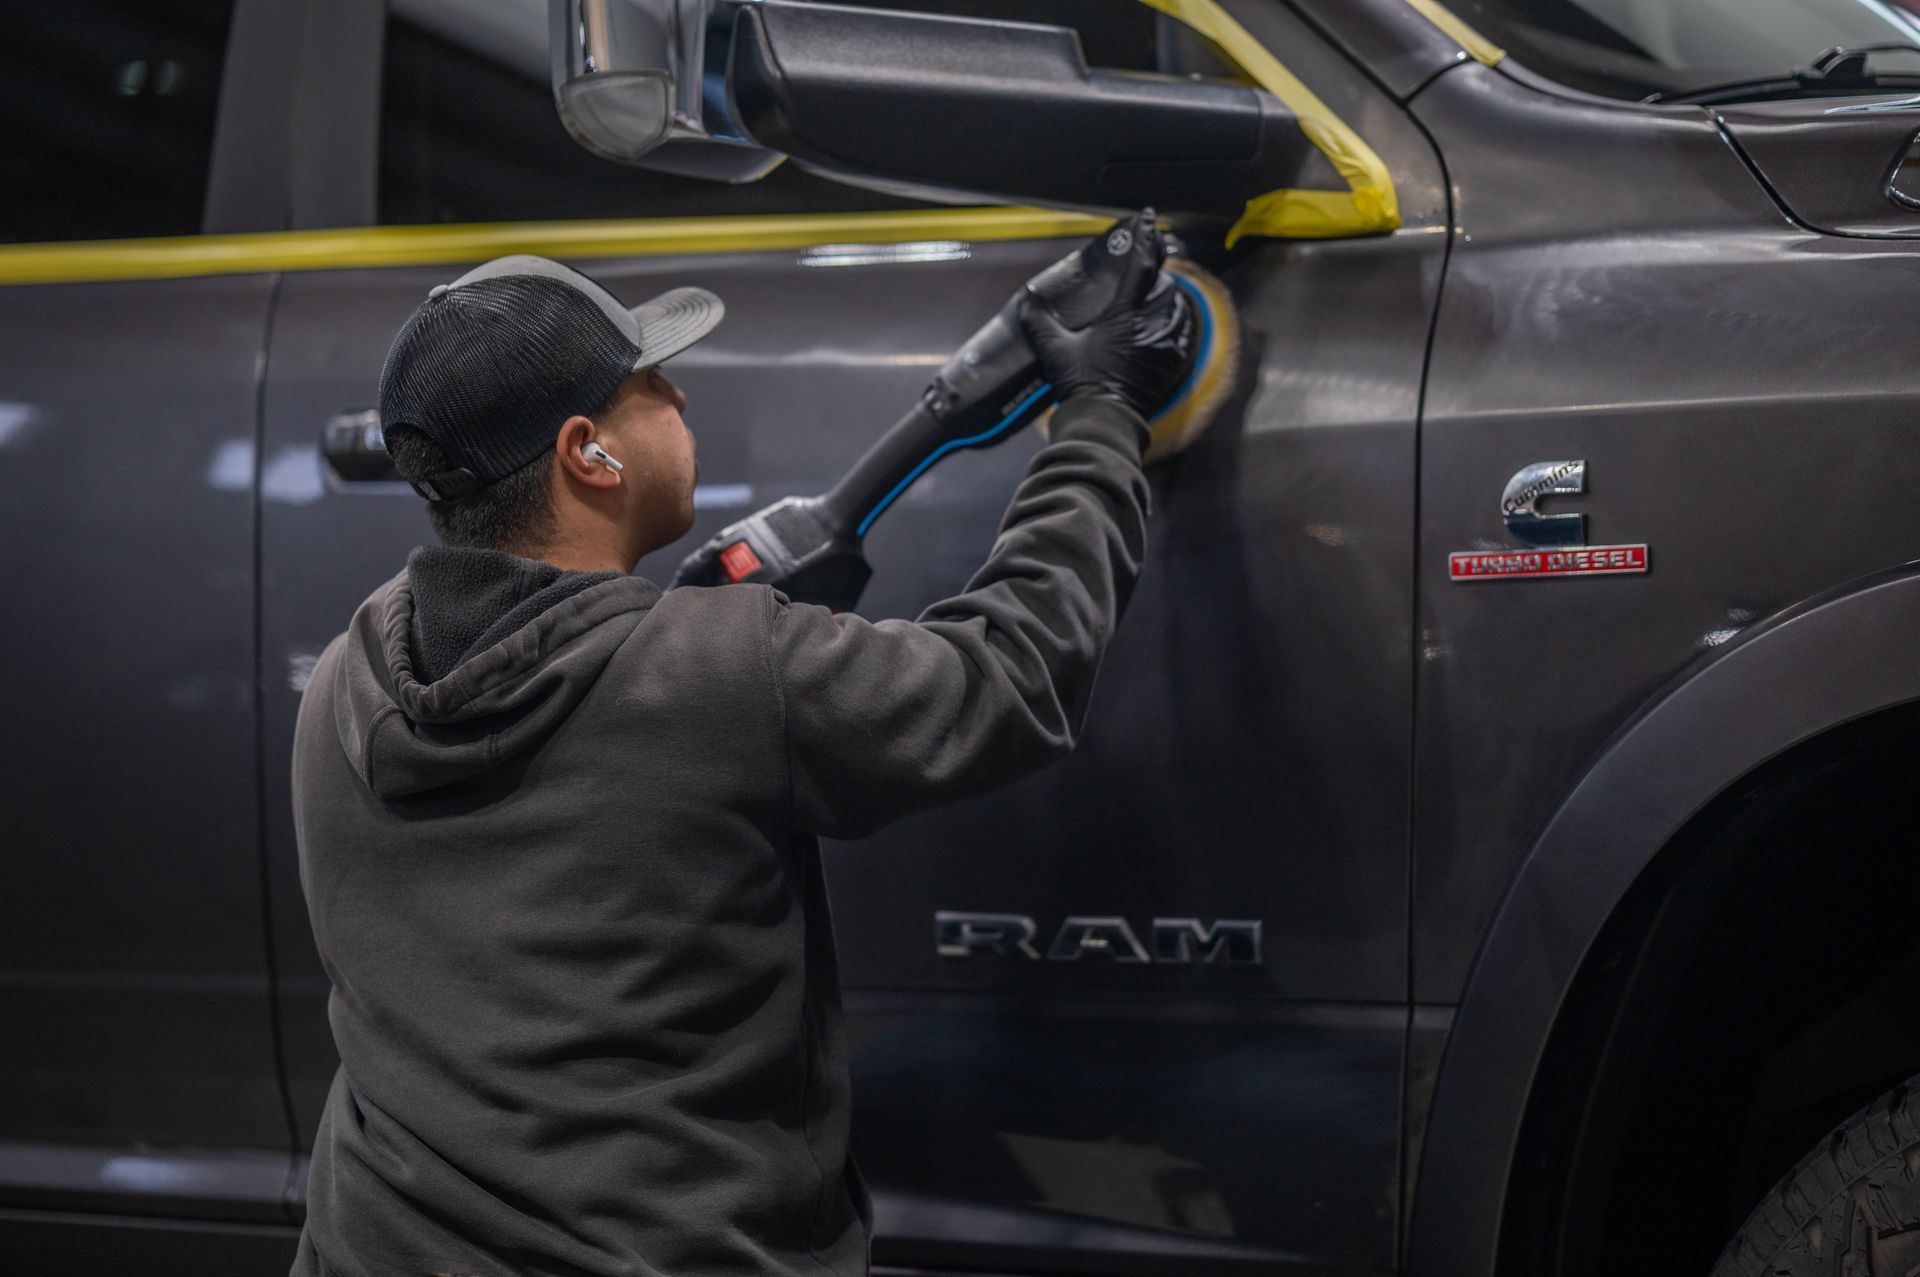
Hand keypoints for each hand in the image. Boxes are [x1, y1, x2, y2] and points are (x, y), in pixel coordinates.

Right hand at [1018, 208, 1196, 420]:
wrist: (1104, 420)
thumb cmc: (1079, 384)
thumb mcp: (1054, 350)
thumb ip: (1040, 320)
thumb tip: (1028, 297)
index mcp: (1122, 315)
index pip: (1140, 266)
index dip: (1145, 239)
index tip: (1149, 219)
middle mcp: (1149, 324)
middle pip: (1161, 283)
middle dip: (1154, 271)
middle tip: (1146, 261)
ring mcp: (1164, 344)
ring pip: (1174, 307)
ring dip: (1164, 298)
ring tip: (1154, 295)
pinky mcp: (1172, 362)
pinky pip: (1181, 333)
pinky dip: (1175, 324)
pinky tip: (1166, 323)